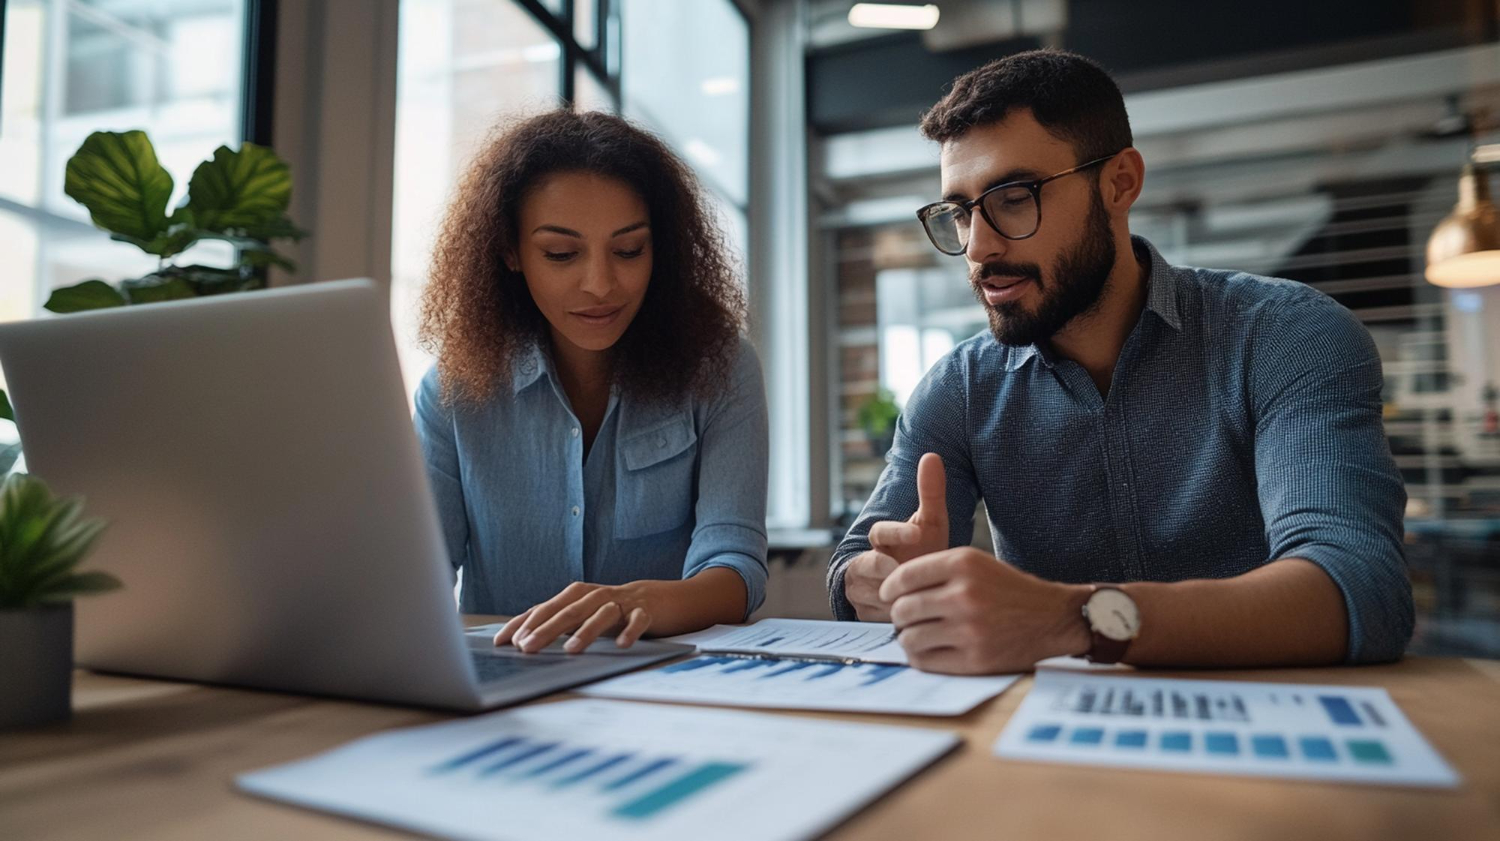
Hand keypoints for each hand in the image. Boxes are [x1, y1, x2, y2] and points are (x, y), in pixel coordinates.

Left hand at [494, 581, 652, 653]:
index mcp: (576, 595)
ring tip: (570, 650)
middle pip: (568, 611)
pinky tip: (622, 645)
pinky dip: (630, 631)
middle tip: (527, 647)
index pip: (545, 608)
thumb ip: (555, 623)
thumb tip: (520, 641)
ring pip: (601, 614)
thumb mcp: (581, 613)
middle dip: (546, 629)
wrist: (656, 598)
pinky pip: (637, 621)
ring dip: (586, 631)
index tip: (504, 642)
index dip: (524, 624)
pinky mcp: (644, 612)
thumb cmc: (611, 608)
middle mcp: (595, 595)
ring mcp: (621, 602)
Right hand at [844, 453, 948, 620]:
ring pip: (878, 596)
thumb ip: (931, 493)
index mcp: (879, 540)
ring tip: (924, 598)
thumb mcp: (930, 525)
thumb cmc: (921, 551)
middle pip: (875, 569)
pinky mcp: (861, 616)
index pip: (880, 532)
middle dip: (897, 573)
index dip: (897, 532)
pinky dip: (896, 619)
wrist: (910, 586)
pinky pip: (878, 620)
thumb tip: (932, 455)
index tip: (917, 534)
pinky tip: (918, 619)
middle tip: (917, 576)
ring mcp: (859, 591)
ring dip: (901, 597)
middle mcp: (862, 564)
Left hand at [879, 547, 1091, 673]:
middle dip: (898, 616)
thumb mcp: (978, 565)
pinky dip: (919, 658)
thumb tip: (892, 590)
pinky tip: (928, 651)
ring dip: (907, 639)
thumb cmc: (1010, 590)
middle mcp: (964, 594)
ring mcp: (969, 629)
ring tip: (916, 636)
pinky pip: (925, 661)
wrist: (1054, 618)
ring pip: (909, 637)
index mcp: (963, 563)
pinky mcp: (975, 659)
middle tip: (905, 620)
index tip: (889, 596)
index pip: (904, 576)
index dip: (890, 589)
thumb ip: (937, 571)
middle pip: (903, 609)